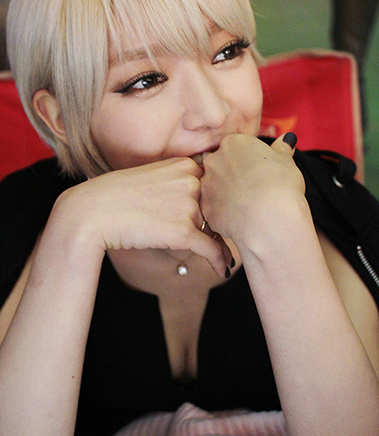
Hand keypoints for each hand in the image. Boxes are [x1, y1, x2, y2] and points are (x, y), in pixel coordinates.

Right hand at [52, 157, 229, 276]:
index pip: (215, 186)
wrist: (93, 212)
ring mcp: (189, 205)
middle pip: (217, 208)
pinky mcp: (184, 231)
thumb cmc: (116, 195)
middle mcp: (192, 181)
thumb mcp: (153, 176)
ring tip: (224, 259)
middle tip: (229, 239)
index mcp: (185, 165)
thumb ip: (179, 184)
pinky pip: (212, 249)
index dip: (219, 204)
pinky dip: (220, 261)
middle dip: (220, 226)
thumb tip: (199, 203)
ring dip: (216, 245)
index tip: (227, 217)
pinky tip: (222, 270)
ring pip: (215, 229)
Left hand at [199, 133, 304, 245]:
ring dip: (227, 194)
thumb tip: (287, 139)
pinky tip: (241, 217)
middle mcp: (214, 161)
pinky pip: (214, 208)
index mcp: (233, 143)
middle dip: (233, 174)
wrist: (269, 217)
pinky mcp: (206, 208)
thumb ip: (281, 149)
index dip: (249, 159)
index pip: (236, 146)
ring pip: (215, 187)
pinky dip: (225, 212)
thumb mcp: (286, 161)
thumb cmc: (280, 185)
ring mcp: (207, 185)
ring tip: (249, 204)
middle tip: (254, 187)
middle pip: (221, 165)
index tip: (260, 170)